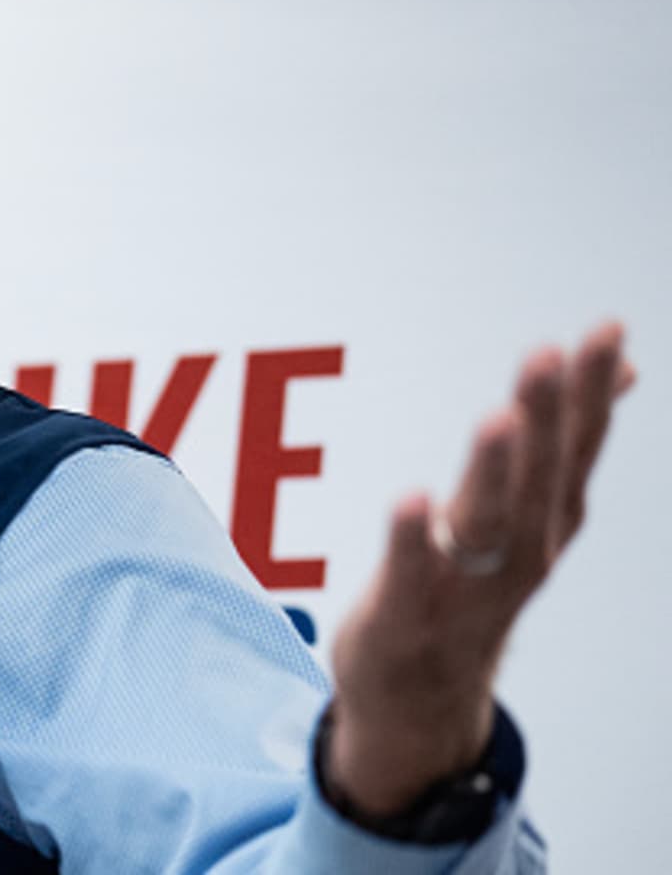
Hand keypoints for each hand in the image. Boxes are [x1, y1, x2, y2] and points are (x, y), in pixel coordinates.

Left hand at [326, 322, 632, 815]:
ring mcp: (465, 588)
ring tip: (500, 416)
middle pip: (536, 478)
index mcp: (547, 520)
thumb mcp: (529, 512)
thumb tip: (620, 368)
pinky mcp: (406, 615)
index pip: (576, 447)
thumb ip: (565, 440)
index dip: (592, 391)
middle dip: (546, 416)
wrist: (422, 694)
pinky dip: (411, 539)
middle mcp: (520, 553)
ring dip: (493, 471)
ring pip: (485, 524)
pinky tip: (411, 497)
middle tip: (548, 354)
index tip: (605, 332)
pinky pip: (409, 575)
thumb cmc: (473, 582)